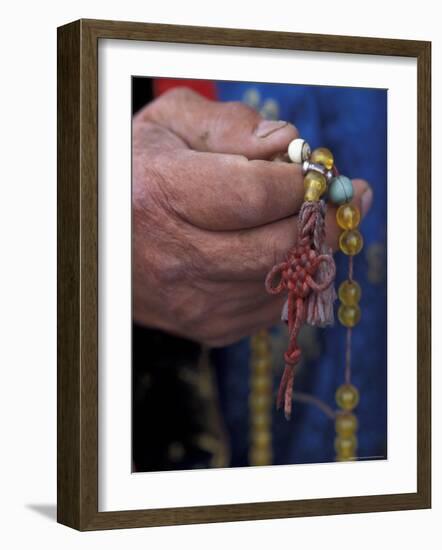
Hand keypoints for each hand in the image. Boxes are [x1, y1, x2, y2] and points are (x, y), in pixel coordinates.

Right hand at [133, 87, 371, 346]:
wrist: (107, 241)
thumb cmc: (141, 173)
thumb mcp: (171, 126)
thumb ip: (229, 124)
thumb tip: (288, 144)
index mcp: (162, 196)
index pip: (254, 196)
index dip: (301, 185)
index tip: (321, 173)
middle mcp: (176, 258)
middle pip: (278, 247)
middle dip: (324, 222)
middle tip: (347, 200)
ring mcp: (193, 302)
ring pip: (283, 282)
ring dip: (314, 251)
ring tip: (318, 222)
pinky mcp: (207, 328)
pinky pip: (273, 307)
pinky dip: (292, 278)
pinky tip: (284, 253)